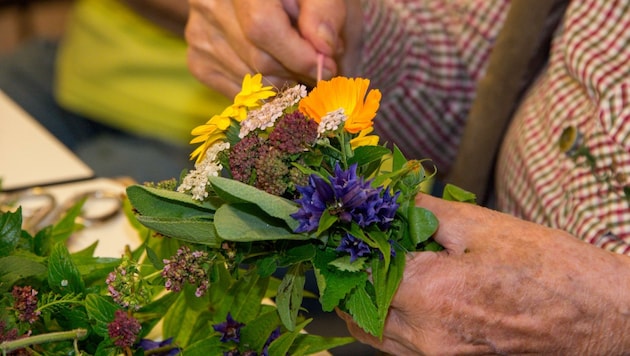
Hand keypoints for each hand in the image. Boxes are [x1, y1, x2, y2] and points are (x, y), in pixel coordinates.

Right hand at [185, 0, 362, 96]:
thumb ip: (325, 11)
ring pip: (249, 81)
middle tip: (317, 70)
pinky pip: (236, 92)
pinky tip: (277, 76)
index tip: (327, 66)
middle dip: (295, 73)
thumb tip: (323, 50)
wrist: (252, 1)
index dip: (298, 55)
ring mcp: (198, 34)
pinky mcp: (197, 60)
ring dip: (283, 84)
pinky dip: (263, 92)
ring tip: (298, 69)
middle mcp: (210, 4)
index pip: (262, 28)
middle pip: (258, 60)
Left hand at [339, 193, 629, 354]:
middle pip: (359, 306)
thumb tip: (388, 196)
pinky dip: (389, 321)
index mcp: (432, 294)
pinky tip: (404, 295)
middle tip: (359, 245)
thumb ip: (425, 211)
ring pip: (374, 333)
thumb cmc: (552, 271)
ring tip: (377, 268)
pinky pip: (399, 348)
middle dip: (353, 273)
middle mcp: (428, 336)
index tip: (346, 226)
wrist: (603, 320)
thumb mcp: (485, 226)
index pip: (363, 267)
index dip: (352, 242)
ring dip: (366, 300)